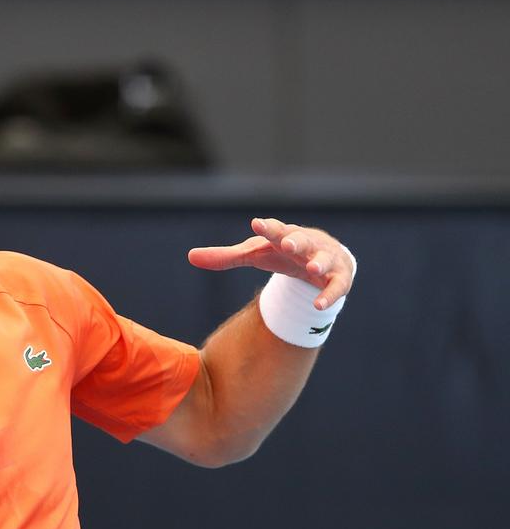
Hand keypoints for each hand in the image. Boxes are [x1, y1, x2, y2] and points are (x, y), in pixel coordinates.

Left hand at [188, 217, 354, 309]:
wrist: (320, 259)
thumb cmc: (281, 253)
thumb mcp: (254, 255)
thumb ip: (225, 257)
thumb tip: (190, 257)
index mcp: (283, 235)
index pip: (274, 229)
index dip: (267, 227)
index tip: (257, 224)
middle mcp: (307, 244)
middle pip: (301, 239)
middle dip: (295, 240)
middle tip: (287, 242)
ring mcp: (325, 259)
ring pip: (324, 259)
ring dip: (319, 263)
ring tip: (312, 269)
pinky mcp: (339, 277)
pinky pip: (337, 286)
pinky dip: (329, 294)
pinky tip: (319, 305)